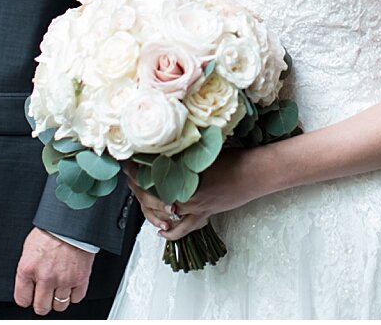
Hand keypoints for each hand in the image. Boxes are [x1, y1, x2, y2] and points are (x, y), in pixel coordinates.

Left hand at [14, 227, 93, 315]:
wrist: (72, 221)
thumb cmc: (51, 231)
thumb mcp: (29, 248)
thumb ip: (28, 270)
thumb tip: (28, 285)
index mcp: (28, 268)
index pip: (22, 300)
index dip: (27, 299)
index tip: (30, 296)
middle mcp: (45, 277)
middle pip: (41, 308)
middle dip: (42, 304)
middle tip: (45, 296)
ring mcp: (64, 279)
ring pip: (60, 306)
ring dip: (59, 299)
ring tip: (59, 289)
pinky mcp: (80, 279)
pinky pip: (77, 298)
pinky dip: (74, 294)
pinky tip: (71, 284)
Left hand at [126, 151, 257, 242]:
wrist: (255, 172)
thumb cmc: (233, 157)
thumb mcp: (202, 150)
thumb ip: (180, 152)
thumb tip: (158, 148)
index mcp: (181, 176)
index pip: (148, 177)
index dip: (134, 171)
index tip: (126, 162)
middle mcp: (184, 195)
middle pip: (150, 197)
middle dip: (136, 187)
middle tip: (129, 176)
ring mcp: (193, 208)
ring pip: (162, 214)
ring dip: (149, 209)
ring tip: (141, 198)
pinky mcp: (204, 214)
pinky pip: (183, 229)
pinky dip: (170, 232)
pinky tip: (161, 230)